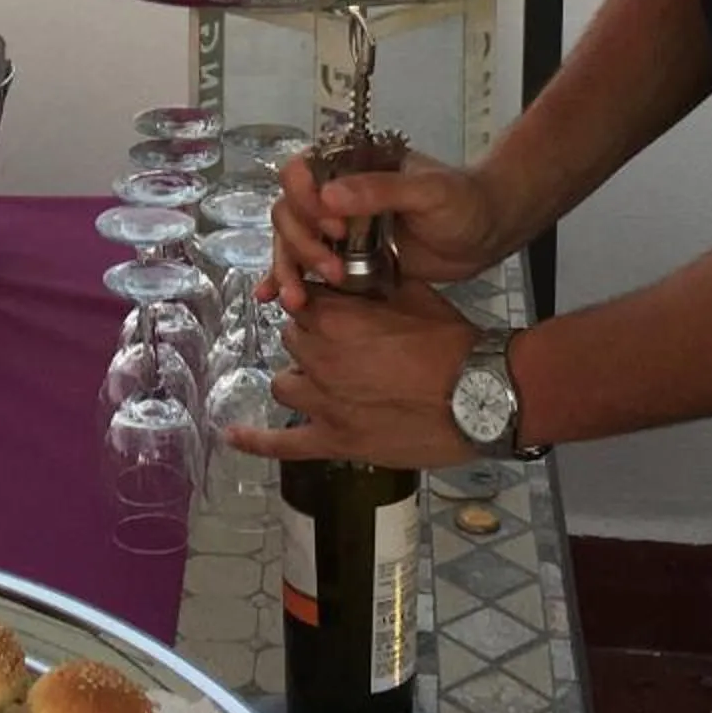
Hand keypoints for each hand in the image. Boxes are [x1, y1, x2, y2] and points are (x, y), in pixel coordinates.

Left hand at [229, 285, 480, 469]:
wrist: (481, 396)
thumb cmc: (452, 342)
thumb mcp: (412, 293)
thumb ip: (374, 280)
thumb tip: (357, 267)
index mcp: (335, 317)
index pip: (304, 299)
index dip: (321, 302)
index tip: (338, 307)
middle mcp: (320, 357)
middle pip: (293, 340)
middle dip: (314, 338)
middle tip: (348, 345)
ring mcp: (323, 403)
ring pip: (285, 383)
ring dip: (301, 378)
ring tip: (327, 380)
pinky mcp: (334, 441)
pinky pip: (283, 445)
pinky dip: (255, 441)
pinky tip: (231, 436)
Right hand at [264, 150, 512, 313]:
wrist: (486, 235)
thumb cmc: (464, 201)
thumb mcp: (429, 191)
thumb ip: (381, 191)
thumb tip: (329, 197)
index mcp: (352, 165)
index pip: (303, 171)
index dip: (307, 199)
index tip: (336, 226)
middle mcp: (338, 193)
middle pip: (290, 210)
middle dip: (301, 243)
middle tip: (335, 269)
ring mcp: (340, 228)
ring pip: (292, 241)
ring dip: (288, 268)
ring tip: (298, 300)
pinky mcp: (346, 258)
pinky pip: (306, 266)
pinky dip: (285, 280)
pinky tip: (271, 297)